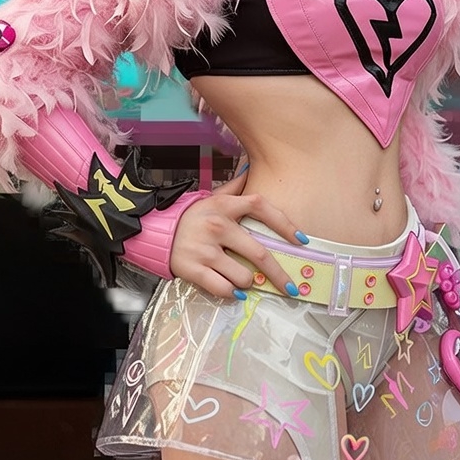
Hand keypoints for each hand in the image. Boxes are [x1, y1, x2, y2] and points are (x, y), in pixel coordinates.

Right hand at [169, 168, 306, 298]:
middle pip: (259, 253)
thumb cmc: (193, 216)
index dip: (285, 224)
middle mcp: (217, 226)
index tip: (302, 241)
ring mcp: (205, 250)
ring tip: (246, 281)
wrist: (156, 232)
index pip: (261, 207)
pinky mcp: (193, 270)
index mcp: (224, 206)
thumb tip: (250, 166)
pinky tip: (234, 291)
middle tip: (291, 289)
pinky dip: (232, 293)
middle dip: (280, 275)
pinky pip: (223, 289)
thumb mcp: (212, 197)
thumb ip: (234, 185)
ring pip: (243, 276)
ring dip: (250, 283)